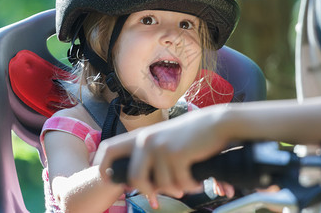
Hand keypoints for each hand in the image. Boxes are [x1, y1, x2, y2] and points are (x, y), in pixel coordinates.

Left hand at [94, 105, 231, 202]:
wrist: (217, 124)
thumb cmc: (193, 134)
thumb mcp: (166, 139)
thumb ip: (151, 155)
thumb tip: (141, 183)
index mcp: (142, 137)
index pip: (109, 149)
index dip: (103, 166)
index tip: (109, 178)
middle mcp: (147, 140)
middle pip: (134, 178)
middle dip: (148, 192)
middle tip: (158, 198)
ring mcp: (161, 147)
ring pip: (161, 185)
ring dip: (177, 189)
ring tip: (188, 182)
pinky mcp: (176, 154)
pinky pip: (179, 183)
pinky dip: (190, 185)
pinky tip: (197, 179)